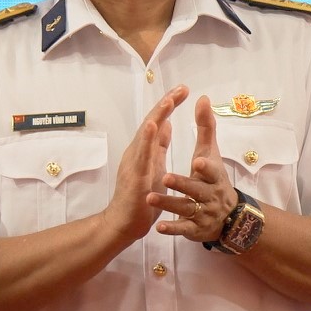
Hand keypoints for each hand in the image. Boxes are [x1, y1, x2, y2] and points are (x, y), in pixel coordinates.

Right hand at [101, 87, 186, 249]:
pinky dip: (146, 139)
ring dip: (156, 116)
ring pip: (145, 135)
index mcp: (145, 149)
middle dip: (166, 104)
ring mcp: (134, 162)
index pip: (159, 122)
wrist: (125, 222)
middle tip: (181, 88)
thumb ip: (159, 146)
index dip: (170, 105)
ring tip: (168, 101)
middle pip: (152, 122)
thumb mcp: (155, 165)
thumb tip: (166, 124)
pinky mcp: (134, 175)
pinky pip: (141, 155)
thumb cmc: (141, 195)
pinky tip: (152, 126)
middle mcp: (137, 152)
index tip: (184, 90)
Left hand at [152, 96, 242, 242]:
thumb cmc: (213, 179)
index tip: (197, 161)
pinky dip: (171, 228)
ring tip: (150, 197)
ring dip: (168, 203)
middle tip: (165, 177)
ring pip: (184, 208)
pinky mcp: (194, 228)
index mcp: (214, 176)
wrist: (225, 216)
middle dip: (182, 183)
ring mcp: (202, 213)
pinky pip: (183, 229)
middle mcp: (210, 194)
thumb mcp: (211, 154)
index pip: (211, 170)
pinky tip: (159, 228)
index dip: (205, 167)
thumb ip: (206, 127)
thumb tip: (201, 98)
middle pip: (196, 189)